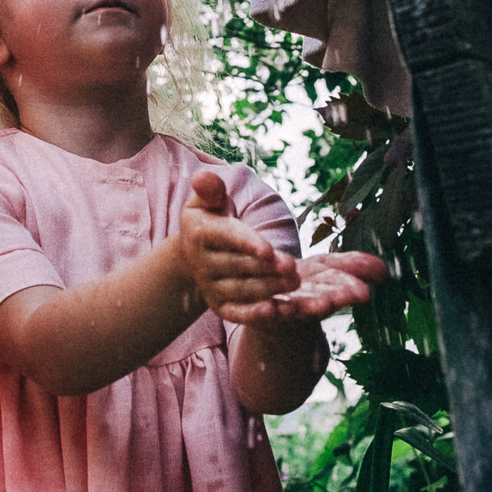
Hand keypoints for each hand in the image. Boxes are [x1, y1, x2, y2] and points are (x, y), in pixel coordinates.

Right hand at [174, 170, 299, 318]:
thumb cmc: (211, 218)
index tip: (269, 250)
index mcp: (200, 232)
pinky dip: (253, 314)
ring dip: (269, 288)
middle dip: (267, 268)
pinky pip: (236, 312)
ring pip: (242, 289)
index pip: (226, 237)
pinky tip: (275, 311)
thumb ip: (210, 189)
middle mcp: (201, 262)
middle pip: (238, 266)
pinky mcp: (219, 306)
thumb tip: (203, 176)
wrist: (195, 252)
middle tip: (294, 267)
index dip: (247, 243)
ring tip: (295, 283)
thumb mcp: (208, 200)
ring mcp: (209, 286)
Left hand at [226, 251, 386, 326]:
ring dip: (290, 309)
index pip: (338, 291)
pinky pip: (254, 313)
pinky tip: (262, 306)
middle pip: (315, 304)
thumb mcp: (329, 270)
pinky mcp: (253, 313)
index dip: (348, 292)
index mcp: (323, 295)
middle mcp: (302, 307)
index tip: (363, 293)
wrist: (268, 305)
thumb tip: (385, 270)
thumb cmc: (305, 285)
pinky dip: (257, 312)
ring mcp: (277, 312)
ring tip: (291, 306)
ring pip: (286, 310)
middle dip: (324, 302)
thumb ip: (353, 267)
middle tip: (331, 302)